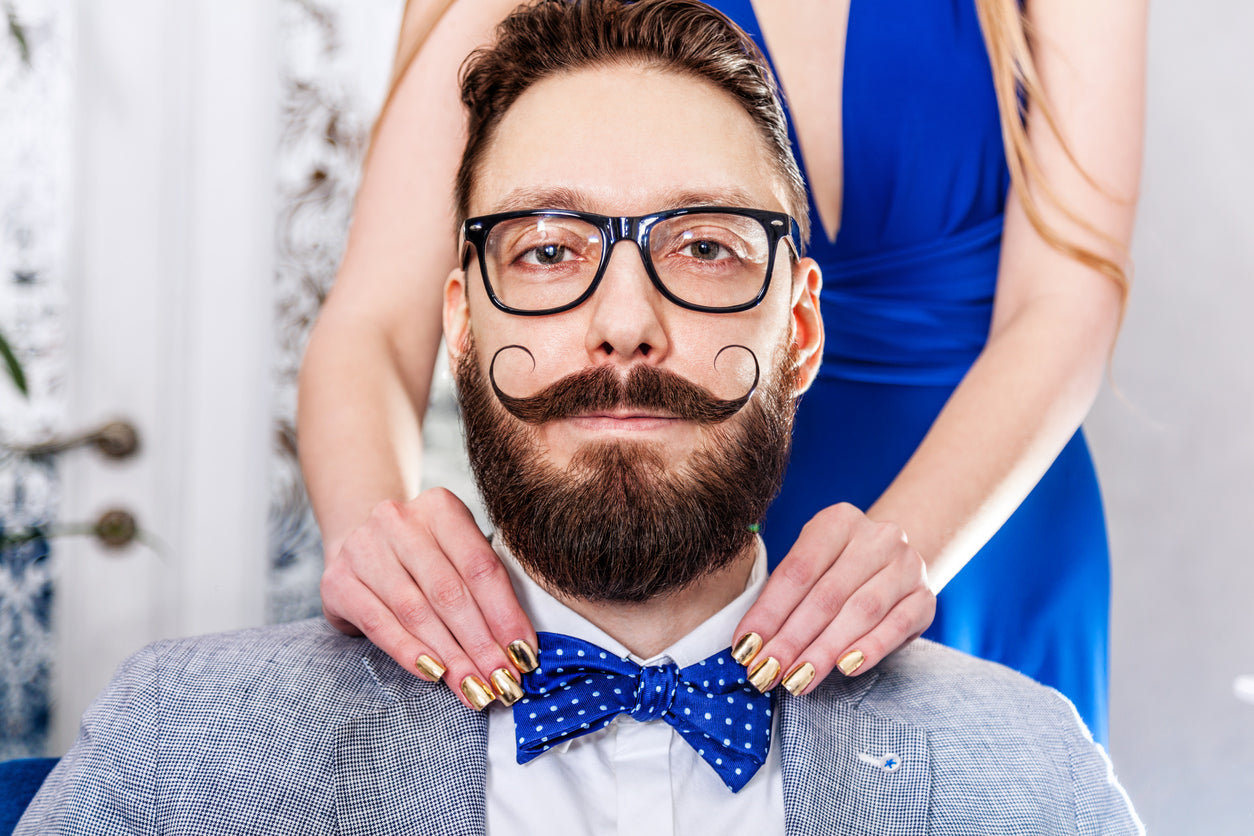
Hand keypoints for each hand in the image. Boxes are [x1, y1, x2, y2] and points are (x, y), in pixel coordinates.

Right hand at [320, 488, 537, 709]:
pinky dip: (410, 653)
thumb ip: (484, 589)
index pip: (481, 567)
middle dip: (481, 644)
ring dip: (451, 657)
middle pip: (450, 593)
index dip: (505, 615)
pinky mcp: (337, 581)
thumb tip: (519, 648)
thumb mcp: (456, 554)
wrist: (358, 543)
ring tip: (474, 687)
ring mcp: (363, 548)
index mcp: (440, 506)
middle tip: (502, 682)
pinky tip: (435, 674)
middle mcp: (398, 520)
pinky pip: (381, 624)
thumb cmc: (424, 557)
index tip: (524, 655)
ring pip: (417, 612)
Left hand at [731, 503, 934, 694]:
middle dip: (791, 640)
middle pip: (826, 596)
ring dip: (823, 651)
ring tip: (797, 680)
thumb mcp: (812, 566)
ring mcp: (906, 565)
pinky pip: (897, 626)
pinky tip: (845, 668)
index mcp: (838, 521)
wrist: (897, 563)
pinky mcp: (925, 597)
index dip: (768, 613)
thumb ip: (784, 598)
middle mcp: (877, 537)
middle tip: (767, 672)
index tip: (744, 648)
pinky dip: (870, 648)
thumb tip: (750, 645)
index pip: (797, 571)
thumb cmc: (838, 569)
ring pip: (859, 612)